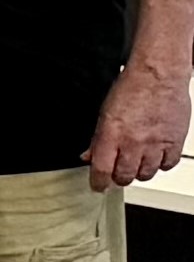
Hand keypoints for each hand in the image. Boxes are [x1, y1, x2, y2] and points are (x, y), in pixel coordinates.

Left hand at [91, 68, 188, 191]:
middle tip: (117, 174)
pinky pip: (167, 165)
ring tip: (135, 164)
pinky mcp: (174, 141)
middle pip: (124, 176)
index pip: (101, 170)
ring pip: (146, 174)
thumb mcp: (104, 113)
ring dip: (139, 173)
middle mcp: (133, 142)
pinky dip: (160, 165)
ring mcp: (155, 143)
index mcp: (111, 134)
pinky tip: (155, 157)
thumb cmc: (131, 88)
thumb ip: (97, 139)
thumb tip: (88, 157)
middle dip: (118, 178)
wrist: (158, 75)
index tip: (97, 186)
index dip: (98, 183)